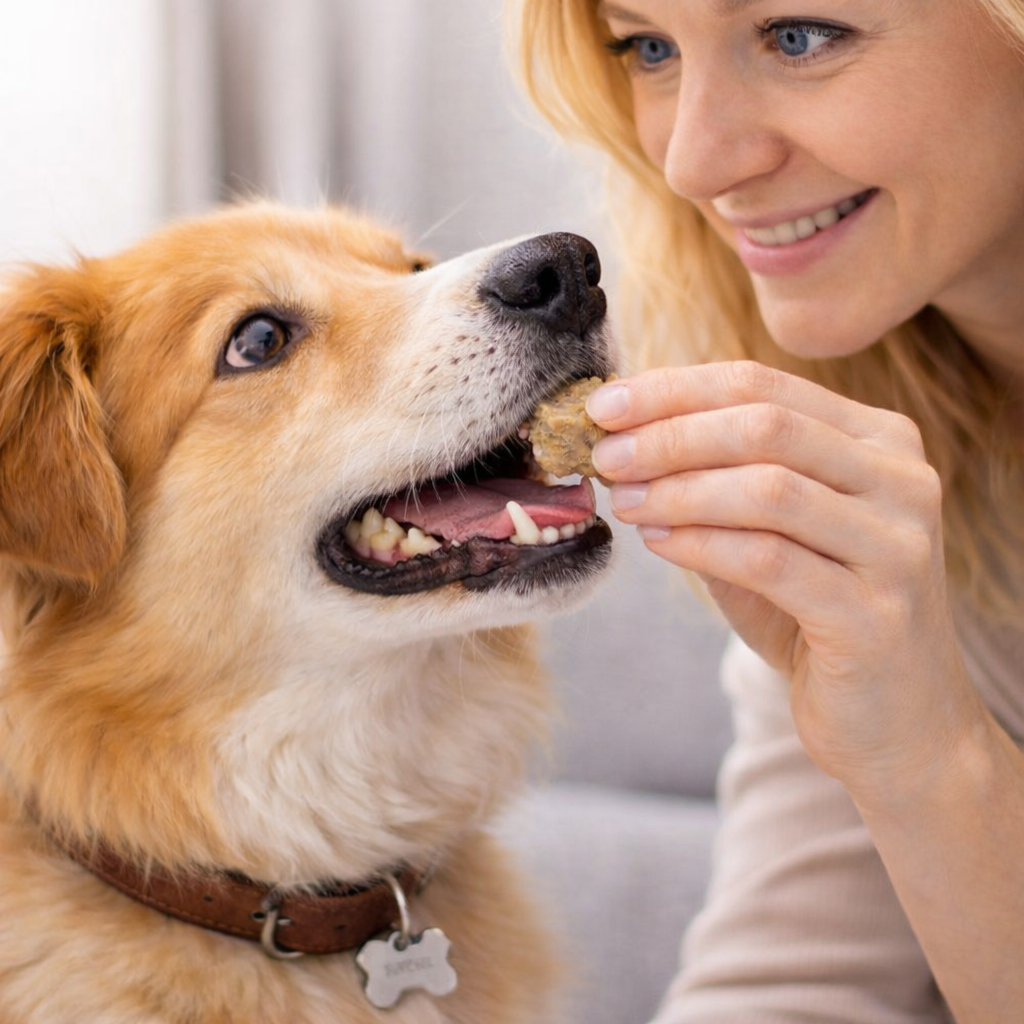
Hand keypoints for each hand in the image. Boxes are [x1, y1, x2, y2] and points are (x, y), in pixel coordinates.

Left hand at [588, 360, 986, 804]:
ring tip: (623, 499)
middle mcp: (902, 481)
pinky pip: (768, 560)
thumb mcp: (768, 533)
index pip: (764, 385)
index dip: (674, 390)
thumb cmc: (816, 615)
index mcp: (879, 441)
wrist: (895, 720)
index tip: (604, 405)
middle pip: (766, 426)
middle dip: (670, 435)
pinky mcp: (875, 616)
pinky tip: (656, 542)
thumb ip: (716, 484)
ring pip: (769, 489)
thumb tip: (622, 442)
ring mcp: (898, 546)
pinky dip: (700, 544)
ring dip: (678, 490)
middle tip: (604, 454)